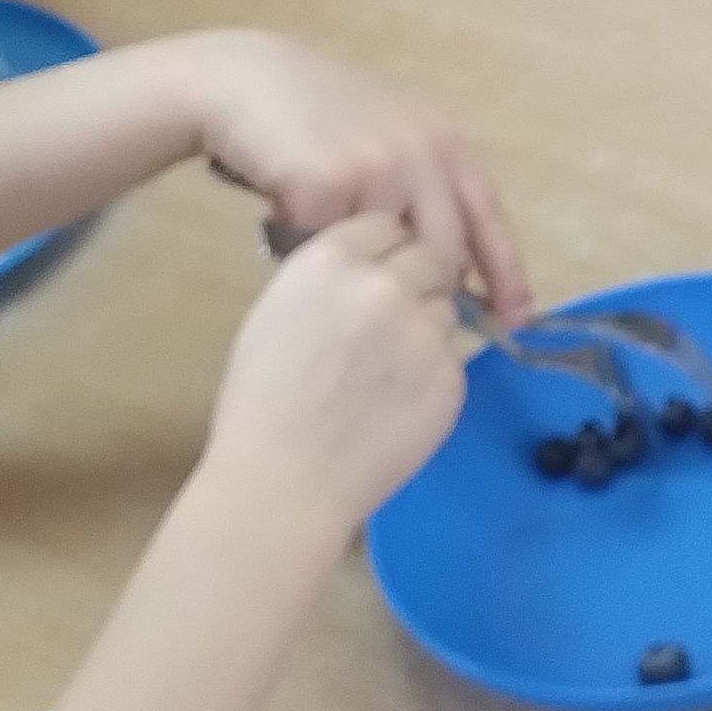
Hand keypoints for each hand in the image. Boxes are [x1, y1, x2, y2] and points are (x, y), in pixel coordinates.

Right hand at [178, 31, 529, 319]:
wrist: (249, 82)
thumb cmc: (319, 116)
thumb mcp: (391, 139)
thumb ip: (424, 188)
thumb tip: (452, 269)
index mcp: (445, 142)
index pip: (489, 218)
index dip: (507, 272)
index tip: (519, 318)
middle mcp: (421, 153)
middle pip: (443, 254)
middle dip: (423, 292)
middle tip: (395, 312)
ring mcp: (376, 167)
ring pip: (381, 260)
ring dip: (357, 268)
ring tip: (328, 249)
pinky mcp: (325, 184)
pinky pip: (325, 251)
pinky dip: (308, 248)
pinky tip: (288, 219)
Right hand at [200, 211, 469, 532]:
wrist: (281, 484)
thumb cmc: (260, 406)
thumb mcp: (278, 315)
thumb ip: (329, 283)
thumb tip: (367, 273)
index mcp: (330, 261)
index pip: (384, 226)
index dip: (383, 254)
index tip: (376, 279)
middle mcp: (385, 283)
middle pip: (428, 258)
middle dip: (416, 284)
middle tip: (391, 328)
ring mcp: (423, 329)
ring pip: (445, 309)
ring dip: (426, 331)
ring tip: (386, 378)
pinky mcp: (451, 376)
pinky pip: (451, 361)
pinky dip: (431, 378)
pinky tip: (395, 410)